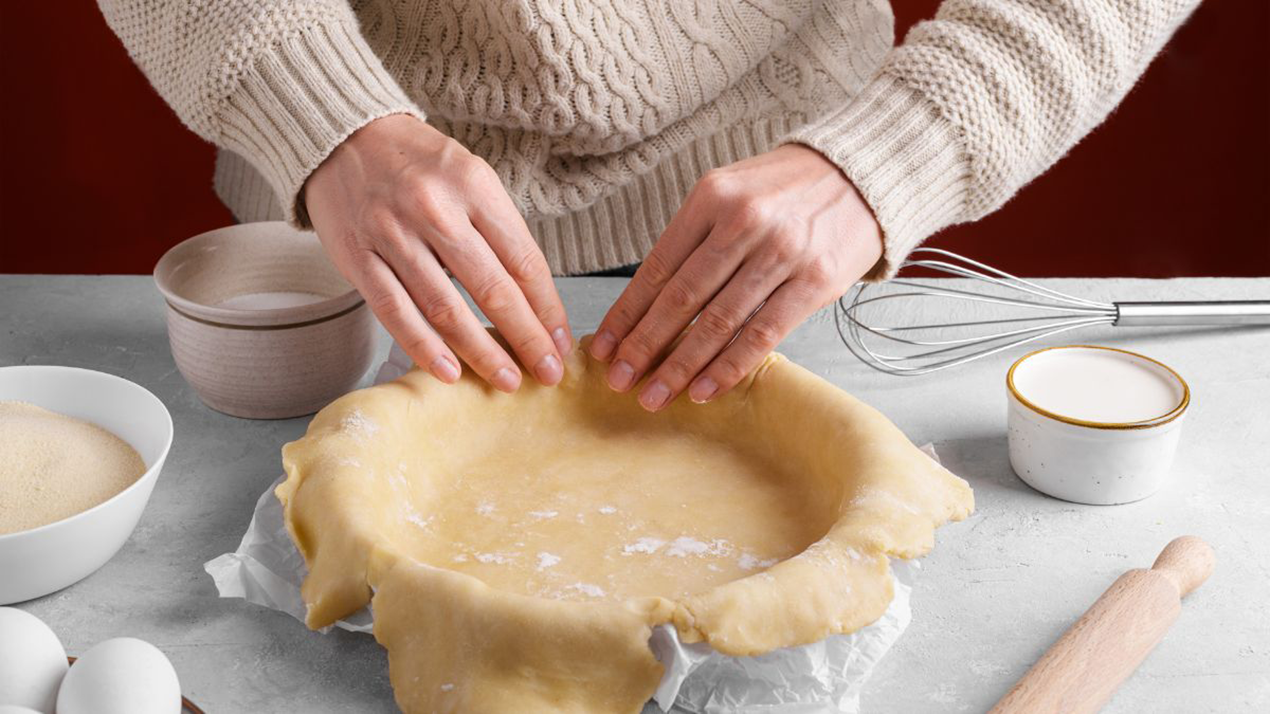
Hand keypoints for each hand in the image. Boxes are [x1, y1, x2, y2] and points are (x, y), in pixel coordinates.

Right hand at [305, 115, 571, 390]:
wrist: (341, 135)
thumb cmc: (418, 163)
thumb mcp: (469, 176)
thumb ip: (498, 230)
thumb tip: (533, 299)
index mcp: (474, 186)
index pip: (524, 260)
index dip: (548, 309)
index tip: (561, 341)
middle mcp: (435, 210)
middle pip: (492, 289)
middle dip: (526, 339)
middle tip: (547, 373)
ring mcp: (393, 235)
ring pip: (446, 309)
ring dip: (482, 352)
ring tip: (507, 381)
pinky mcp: (358, 258)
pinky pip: (396, 313)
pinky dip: (425, 348)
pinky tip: (450, 373)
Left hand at [589, 144, 882, 410]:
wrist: (862, 174)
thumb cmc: (786, 190)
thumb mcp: (732, 193)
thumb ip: (695, 239)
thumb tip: (648, 305)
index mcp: (712, 197)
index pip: (658, 267)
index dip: (627, 313)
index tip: (604, 348)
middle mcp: (744, 222)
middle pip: (682, 298)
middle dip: (644, 346)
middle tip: (619, 381)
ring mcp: (781, 252)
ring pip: (718, 322)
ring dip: (681, 366)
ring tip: (654, 396)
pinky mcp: (815, 280)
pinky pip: (762, 334)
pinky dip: (729, 367)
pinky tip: (704, 390)